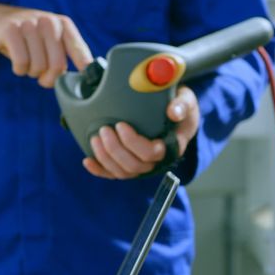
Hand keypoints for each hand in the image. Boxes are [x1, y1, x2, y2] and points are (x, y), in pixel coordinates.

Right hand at [0, 3, 93, 86]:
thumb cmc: (24, 37)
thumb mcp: (47, 41)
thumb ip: (63, 55)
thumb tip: (80, 78)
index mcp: (62, 24)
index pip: (79, 50)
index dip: (84, 68)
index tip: (86, 82)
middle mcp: (49, 21)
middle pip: (58, 65)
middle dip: (49, 78)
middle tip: (41, 77)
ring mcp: (29, 24)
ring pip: (39, 66)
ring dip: (31, 73)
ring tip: (26, 63)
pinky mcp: (11, 30)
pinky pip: (22, 62)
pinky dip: (19, 69)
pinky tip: (17, 63)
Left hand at [83, 86, 199, 179]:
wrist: (176, 113)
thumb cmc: (180, 106)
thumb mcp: (186, 100)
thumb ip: (182, 104)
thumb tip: (173, 112)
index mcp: (171, 146)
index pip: (151, 153)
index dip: (133, 143)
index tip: (120, 125)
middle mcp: (157, 161)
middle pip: (134, 166)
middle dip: (115, 149)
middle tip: (104, 129)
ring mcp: (143, 165)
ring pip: (122, 172)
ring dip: (105, 158)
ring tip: (95, 138)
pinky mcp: (130, 165)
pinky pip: (114, 174)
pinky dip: (100, 170)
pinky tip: (88, 161)